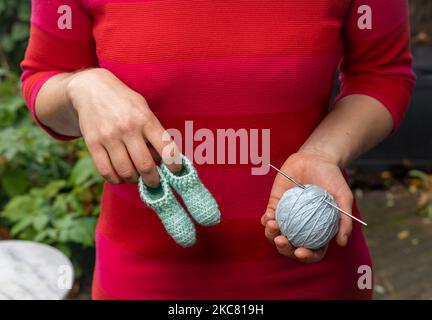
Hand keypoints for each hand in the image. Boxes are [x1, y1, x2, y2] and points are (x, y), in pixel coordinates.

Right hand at [66, 68, 180, 185]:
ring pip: (126, 172)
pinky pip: (106, 171)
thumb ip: (154, 133)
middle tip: (155, 182)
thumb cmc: (125, 102)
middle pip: (145, 166)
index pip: (167, 149)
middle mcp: (128, 128)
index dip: (174, 166)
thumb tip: (162, 161)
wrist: (91, 88)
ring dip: (134, 180)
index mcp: (146, 119)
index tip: (175, 173)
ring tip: (137, 177)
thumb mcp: (144, 109)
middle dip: (153, 180)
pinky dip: (116, 179)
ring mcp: (109, 136)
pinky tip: (120, 176)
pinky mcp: (92, 143)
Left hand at [261, 149, 352, 262]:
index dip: (307, 256)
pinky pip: (268, 217)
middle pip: (291, 246)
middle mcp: (301, 227)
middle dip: (284, 249)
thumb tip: (341, 243)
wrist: (316, 159)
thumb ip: (344, 219)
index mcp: (318, 230)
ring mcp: (287, 217)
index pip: (313, 250)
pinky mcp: (275, 205)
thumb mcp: (343, 197)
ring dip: (271, 235)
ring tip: (273, 226)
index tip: (301, 252)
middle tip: (282, 241)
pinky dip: (265, 220)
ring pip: (276, 234)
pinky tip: (268, 217)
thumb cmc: (332, 178)